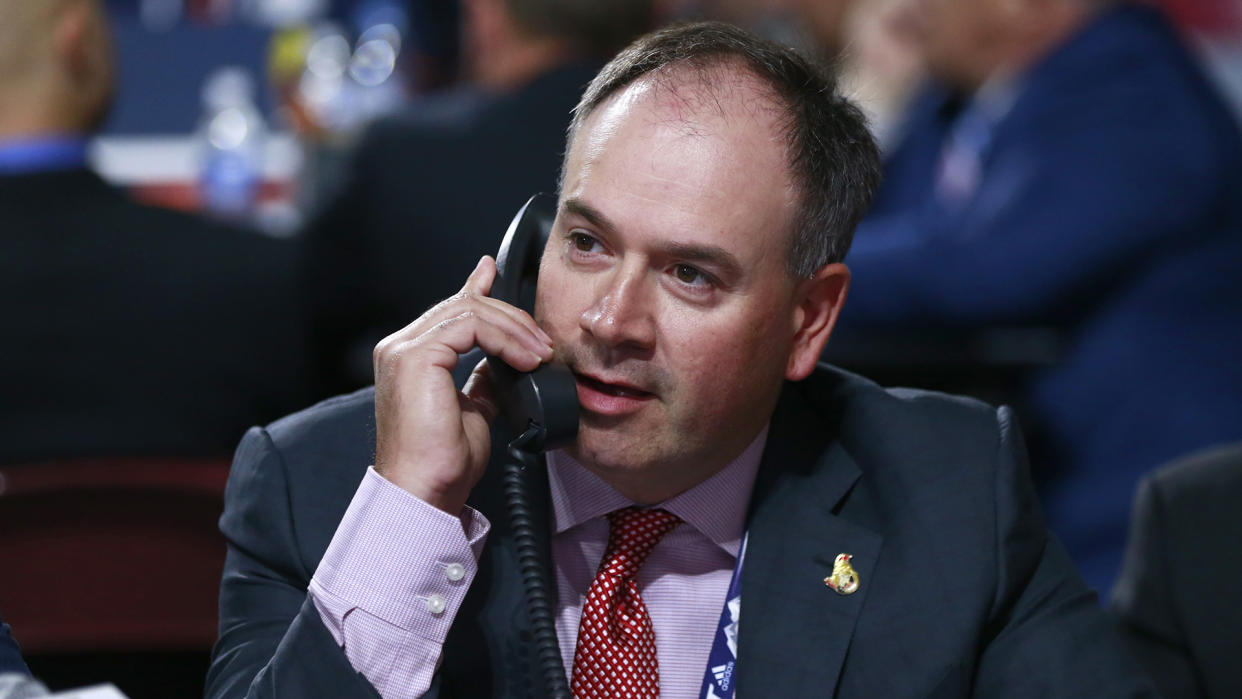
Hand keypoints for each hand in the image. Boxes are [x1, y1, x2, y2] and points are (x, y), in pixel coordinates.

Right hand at [372, 256, 554, 512]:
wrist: (427, 490)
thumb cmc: (444, 462)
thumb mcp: (473, 411)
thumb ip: (482, 380)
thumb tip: (504, 364)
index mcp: (410, 358)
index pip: (448, 311)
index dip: (476, 288)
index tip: (496, 274)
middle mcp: (400, 348)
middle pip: (463, 306)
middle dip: (511, 318)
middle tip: (543, 341)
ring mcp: (404, 350)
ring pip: (469, 311)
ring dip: (514, 329)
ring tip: (540, 354)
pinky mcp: (416, 357)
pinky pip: (470, 326)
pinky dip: (505, 339)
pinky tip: (526, 358)